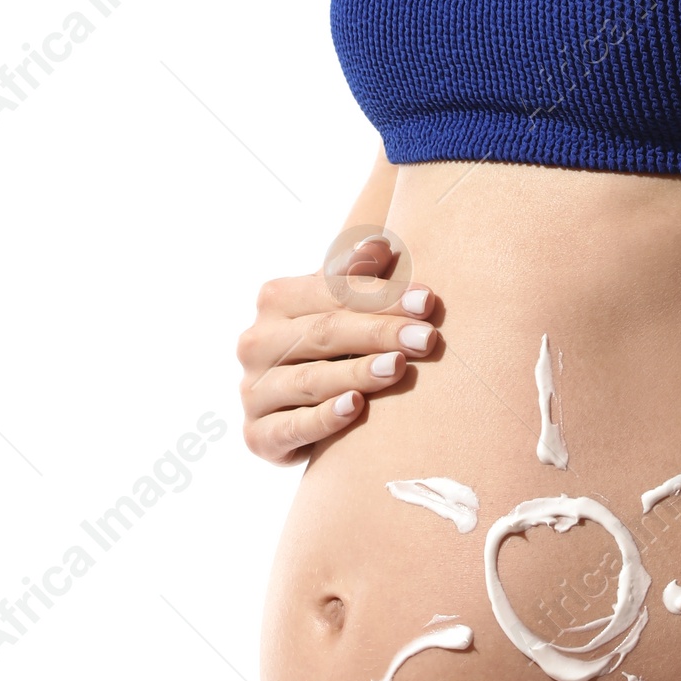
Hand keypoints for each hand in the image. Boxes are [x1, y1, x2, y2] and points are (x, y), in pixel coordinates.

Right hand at [237, 235, 442, 462]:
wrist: (295, 411)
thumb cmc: (331, 347)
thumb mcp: (341, 307)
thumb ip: (357, 278)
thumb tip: (378, 244)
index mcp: (275, 299)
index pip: (332, 292)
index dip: (381, 296)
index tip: (427, 301)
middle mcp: (256, 342)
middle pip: (324, 332)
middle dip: (380, 333)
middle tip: (427, 338)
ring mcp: (254, 391)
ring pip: (309, 380)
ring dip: (358, 372)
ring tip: (399, 367)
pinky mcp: (257, 436)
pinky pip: (291, 427)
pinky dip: (324, 417)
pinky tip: (355, 408)